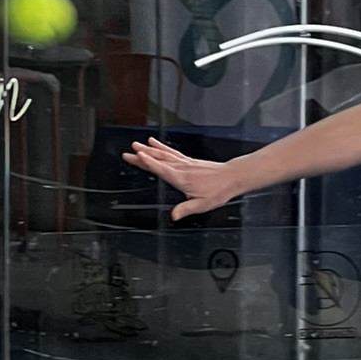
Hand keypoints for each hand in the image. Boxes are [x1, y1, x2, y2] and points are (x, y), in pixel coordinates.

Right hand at [123, 137, 241, 219]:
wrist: (232, 177)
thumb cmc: (218, 191)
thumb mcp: (202, 204)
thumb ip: (186, 209)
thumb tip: (173, 216)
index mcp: (182, 179)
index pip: (161, 169)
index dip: (148, 162)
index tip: (137, 155)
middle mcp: (182, 168)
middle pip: (159, 160)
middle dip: (143, 155)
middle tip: (128, 151)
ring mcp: (185, 163)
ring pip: (164, 154)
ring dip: (150, 149)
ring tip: (137, 144)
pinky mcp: (189, 161)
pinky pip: (172, 152)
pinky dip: (162, 147)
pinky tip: (155, 143)